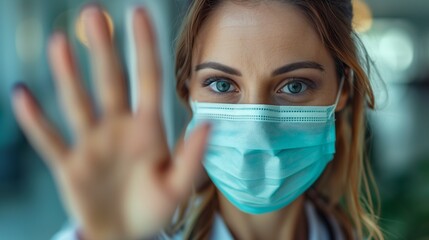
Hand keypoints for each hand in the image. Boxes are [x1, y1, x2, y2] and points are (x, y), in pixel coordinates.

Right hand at [12, 5, 209, 239]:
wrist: (126, 234)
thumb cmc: (154, 209)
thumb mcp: (178, 186)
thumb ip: (192, 157)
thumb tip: (209, 123)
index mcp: (148, 130)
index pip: (148, 79)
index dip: (145, 47)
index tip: (140, 13)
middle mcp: (118, 129)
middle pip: (110, 82)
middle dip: (104, 50)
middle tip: (94, 13)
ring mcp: (92, 144)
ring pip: (78, 103)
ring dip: (68, 75)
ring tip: (60, 43)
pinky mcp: (70, 165)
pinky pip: (49, 140)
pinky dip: (35, 121)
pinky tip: (23, 95)